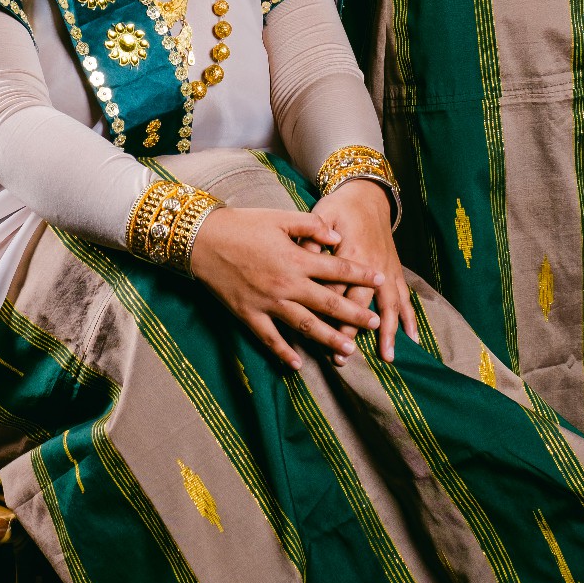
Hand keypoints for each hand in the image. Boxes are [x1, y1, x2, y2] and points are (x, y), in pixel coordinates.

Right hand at [189, 204, 384, 368]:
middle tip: (373, 324)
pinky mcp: (249, 315)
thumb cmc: (243, 225)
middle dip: (353, 314)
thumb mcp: (279, 218)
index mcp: (296, 258)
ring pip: (305, 325)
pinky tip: (298, 364)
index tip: (380, 279)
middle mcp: (286, 284)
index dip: (360, 274)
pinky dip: (284, 353)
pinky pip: (270, 339)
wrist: (203, 240)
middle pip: (328, 302)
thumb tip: (337, 237)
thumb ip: (311, 226)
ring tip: (348, 350)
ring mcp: (268, 303)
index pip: (337, 268)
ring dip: (328, 338)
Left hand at [315, 179, 417, 364]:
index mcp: (351, 253)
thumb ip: (312, 238)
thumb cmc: (340, 207)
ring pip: (388, 305)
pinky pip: (405, 296)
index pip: (335, 288)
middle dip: (351, 331)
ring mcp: (387, 270)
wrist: (368, 195)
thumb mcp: (322, 215)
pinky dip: (409, 317)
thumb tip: (300, 258)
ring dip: (387, 332)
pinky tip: (413, 337)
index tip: (315, 331)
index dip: (324, 310)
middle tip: (342, 356)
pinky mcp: (395, 270)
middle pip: (361, 304)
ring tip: (387, 357)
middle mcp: (372, 265)